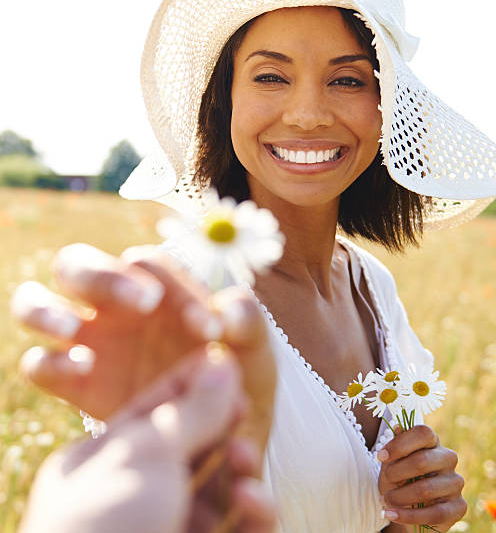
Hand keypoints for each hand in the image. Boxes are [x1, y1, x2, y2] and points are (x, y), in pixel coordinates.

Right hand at [12, 243, 276, 461]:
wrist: (221, 433)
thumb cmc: (239, 380)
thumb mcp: (256, 353)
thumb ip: (249, 322)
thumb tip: (226, 309)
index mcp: (159, 290)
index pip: (148, 265)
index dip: (175, 287)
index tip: (211, 332)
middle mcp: (116, 307)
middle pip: (77, 264)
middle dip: (103, 276)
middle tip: (146, 304)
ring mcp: (89, 341)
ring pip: (36, 302)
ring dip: (44, 309)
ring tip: (72, 330)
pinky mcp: (74, 382)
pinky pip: (38, 363)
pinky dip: (48, 362)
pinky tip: (81, 371)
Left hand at [18, 345, 276, 532]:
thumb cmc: (106, 527)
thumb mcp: (146, 454)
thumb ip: (192, 409)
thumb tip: (223, 361)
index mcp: (102, 463)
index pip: (155, 407)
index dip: (191, 380)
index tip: (225, 357)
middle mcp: (135, 498)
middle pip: (192, 446)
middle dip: (221, 424)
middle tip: (244, 404)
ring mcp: (167, 532)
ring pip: (219, 489)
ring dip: (239, 468)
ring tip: (243, 459)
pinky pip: (237, 529)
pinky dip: (255, 513)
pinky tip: (256, 499)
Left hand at [378, 425, 466, 531]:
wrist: (408, 510)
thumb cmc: (400, 480)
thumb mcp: (392, 463)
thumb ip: (395, 447)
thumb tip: (398, 427)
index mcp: (432, 442)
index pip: (423, 433)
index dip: (400, 443)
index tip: (380, 456)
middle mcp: (448, 458)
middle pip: (422, 460)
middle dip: (397, 472)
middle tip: (386, 481)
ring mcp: (455, 482)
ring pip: (426, 489)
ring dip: (399, 497)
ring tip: (385, 500)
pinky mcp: (459, 506)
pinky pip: (434, 513)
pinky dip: (407, 516)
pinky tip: (391, 514)